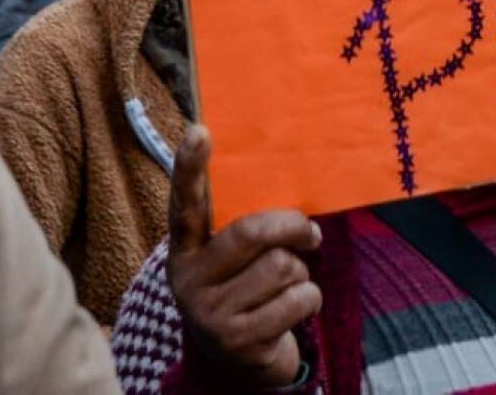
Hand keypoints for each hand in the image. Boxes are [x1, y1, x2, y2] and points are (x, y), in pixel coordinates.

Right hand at [167, 125, 322, 386]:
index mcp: (184, 251)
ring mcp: (211, 315)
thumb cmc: (242, 290)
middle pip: (252, 233)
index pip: (186, 205)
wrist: (237, 363)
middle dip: (293, 227)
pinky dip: (309, 299)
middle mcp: (189, 281)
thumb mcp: (229, 260)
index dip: (190, 168)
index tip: (200, 131)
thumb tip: (287, 177)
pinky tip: (294, 308)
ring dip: (301, 271)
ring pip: (282, 267)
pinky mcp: (241, 342)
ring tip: (290, 282)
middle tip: (311, 232)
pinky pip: (298, 300)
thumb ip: (242, 226)